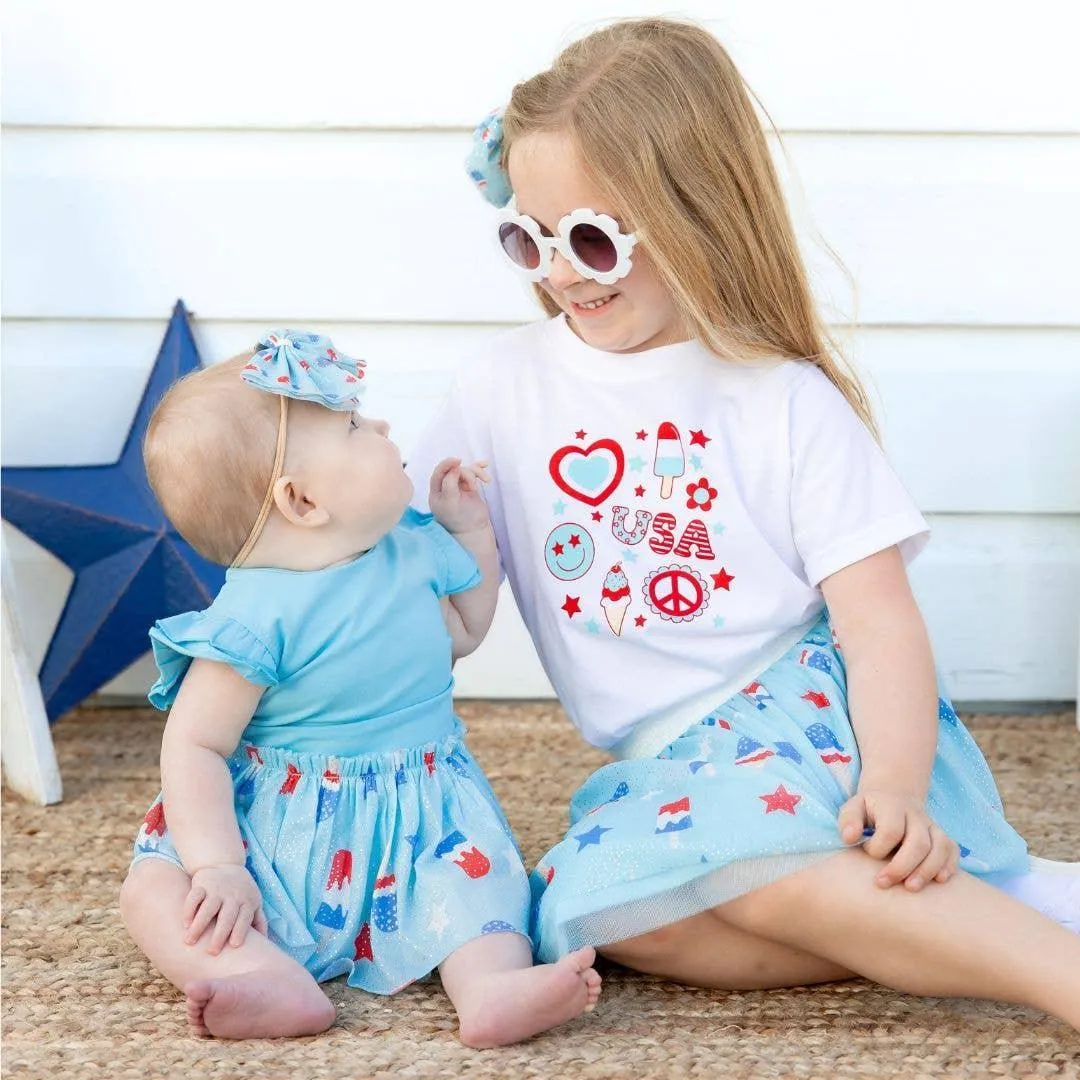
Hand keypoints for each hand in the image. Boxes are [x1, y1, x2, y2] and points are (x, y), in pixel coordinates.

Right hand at [183, 864, 267, 953]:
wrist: (226, 864)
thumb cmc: (241, 892)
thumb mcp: (254, 902)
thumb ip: (259, 920)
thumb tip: (266, 941)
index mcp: (247, 901)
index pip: (244, 917)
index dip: (240, 930)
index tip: (235, 945)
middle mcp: (232, 896)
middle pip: (227, 916)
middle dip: (220, 933)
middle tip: (212, 951)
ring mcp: (216, 889)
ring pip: (208, 907)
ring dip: (199, 925)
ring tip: (190, 941)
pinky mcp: (201, 884)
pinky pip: (194, 896)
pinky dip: (189, 909)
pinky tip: (185, 924)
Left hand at [428, 457, 491, 535]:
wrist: (473, 530)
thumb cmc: (459, 518)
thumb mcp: (450, 502)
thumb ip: (449, 483)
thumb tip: (455, 468)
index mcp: (436, 492)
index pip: (438, 472)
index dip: (447, 464)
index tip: (458, 461)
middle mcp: (446, 487)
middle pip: (455, 470)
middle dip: (466, 474)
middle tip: (473, 488)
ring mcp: (458, 486)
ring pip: (466, 470)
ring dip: (476, 473)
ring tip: (483, 484)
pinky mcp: (469, 486)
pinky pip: (473, 473)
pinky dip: (479, 470)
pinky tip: (485, 465)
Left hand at [838, 789, 958, 890]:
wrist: (893, 797)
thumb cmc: (869, 810)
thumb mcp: (853, 808)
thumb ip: (849, 821)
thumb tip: (849, 838)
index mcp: (892, 806)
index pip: (891, 830)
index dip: (877, 847)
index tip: (864, 852)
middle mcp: (916, 816)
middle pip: (919, 842)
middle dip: (902, 867)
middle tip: (882, 883)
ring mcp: (932, 826)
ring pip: (940, 848)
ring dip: (927, 871)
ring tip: (910, 888)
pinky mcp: (942, 836)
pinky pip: (952, 850)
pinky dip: (949, 866)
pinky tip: (938, 881)